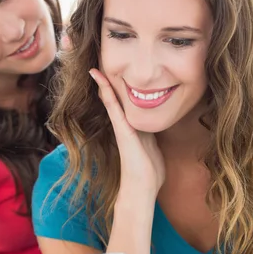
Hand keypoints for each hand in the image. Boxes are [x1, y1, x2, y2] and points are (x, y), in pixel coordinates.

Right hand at [89, 69, 164, 195]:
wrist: (142, 189)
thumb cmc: (149, 171)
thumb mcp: (154, 145)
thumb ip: (152, 133)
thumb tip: (158, 124)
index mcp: (132, 127)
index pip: (123, 103)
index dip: (118, 88)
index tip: (112, 72)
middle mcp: (124, 126)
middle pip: (114, 99)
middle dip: (107, 83)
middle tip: (98, 64)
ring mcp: (122, 129)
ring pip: (111, 102)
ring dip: (103, 85)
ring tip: (95, 69)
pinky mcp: (123, 133)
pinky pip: (114, 110)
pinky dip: (108, 95)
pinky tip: (102, 83)